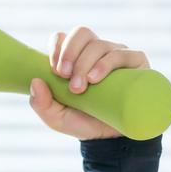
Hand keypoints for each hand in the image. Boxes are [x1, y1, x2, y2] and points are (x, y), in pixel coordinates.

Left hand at [28, 25, 150, 139]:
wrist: (111, 138)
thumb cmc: (82, 122)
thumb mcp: (55, 117)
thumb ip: (40, 103)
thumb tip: (35, 81)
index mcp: (75, 58)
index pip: (63, 38)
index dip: (56, 47)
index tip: (54, 70)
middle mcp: (96, 52)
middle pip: (82, 33)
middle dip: (69, 53)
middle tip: (64, 76)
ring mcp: (116, 55)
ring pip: (99, 45)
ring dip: (84, 64)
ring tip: (79, 87)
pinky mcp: (136, 64)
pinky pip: (122, 54)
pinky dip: (106, 63)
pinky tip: (95, 79)